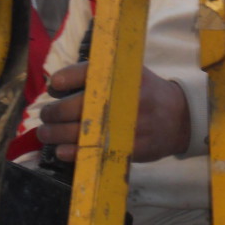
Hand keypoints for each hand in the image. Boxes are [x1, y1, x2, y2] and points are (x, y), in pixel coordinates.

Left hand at [37, 62, 190, 162]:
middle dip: (52, 112)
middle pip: (73, 106)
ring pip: (77, 131)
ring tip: (46, 132)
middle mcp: (121, 97)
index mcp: (120, 75)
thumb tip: (56, 85)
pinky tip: (61, 150)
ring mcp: (123, 125)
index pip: (81, 73)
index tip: (53, 87)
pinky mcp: (125, 147)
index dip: (60, 81)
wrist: (179, 118)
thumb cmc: (145, 92)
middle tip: (46, 114)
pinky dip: (71, 152)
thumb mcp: (127, 73)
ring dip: (54, 133)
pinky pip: (91, 151)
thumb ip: (96, 75)